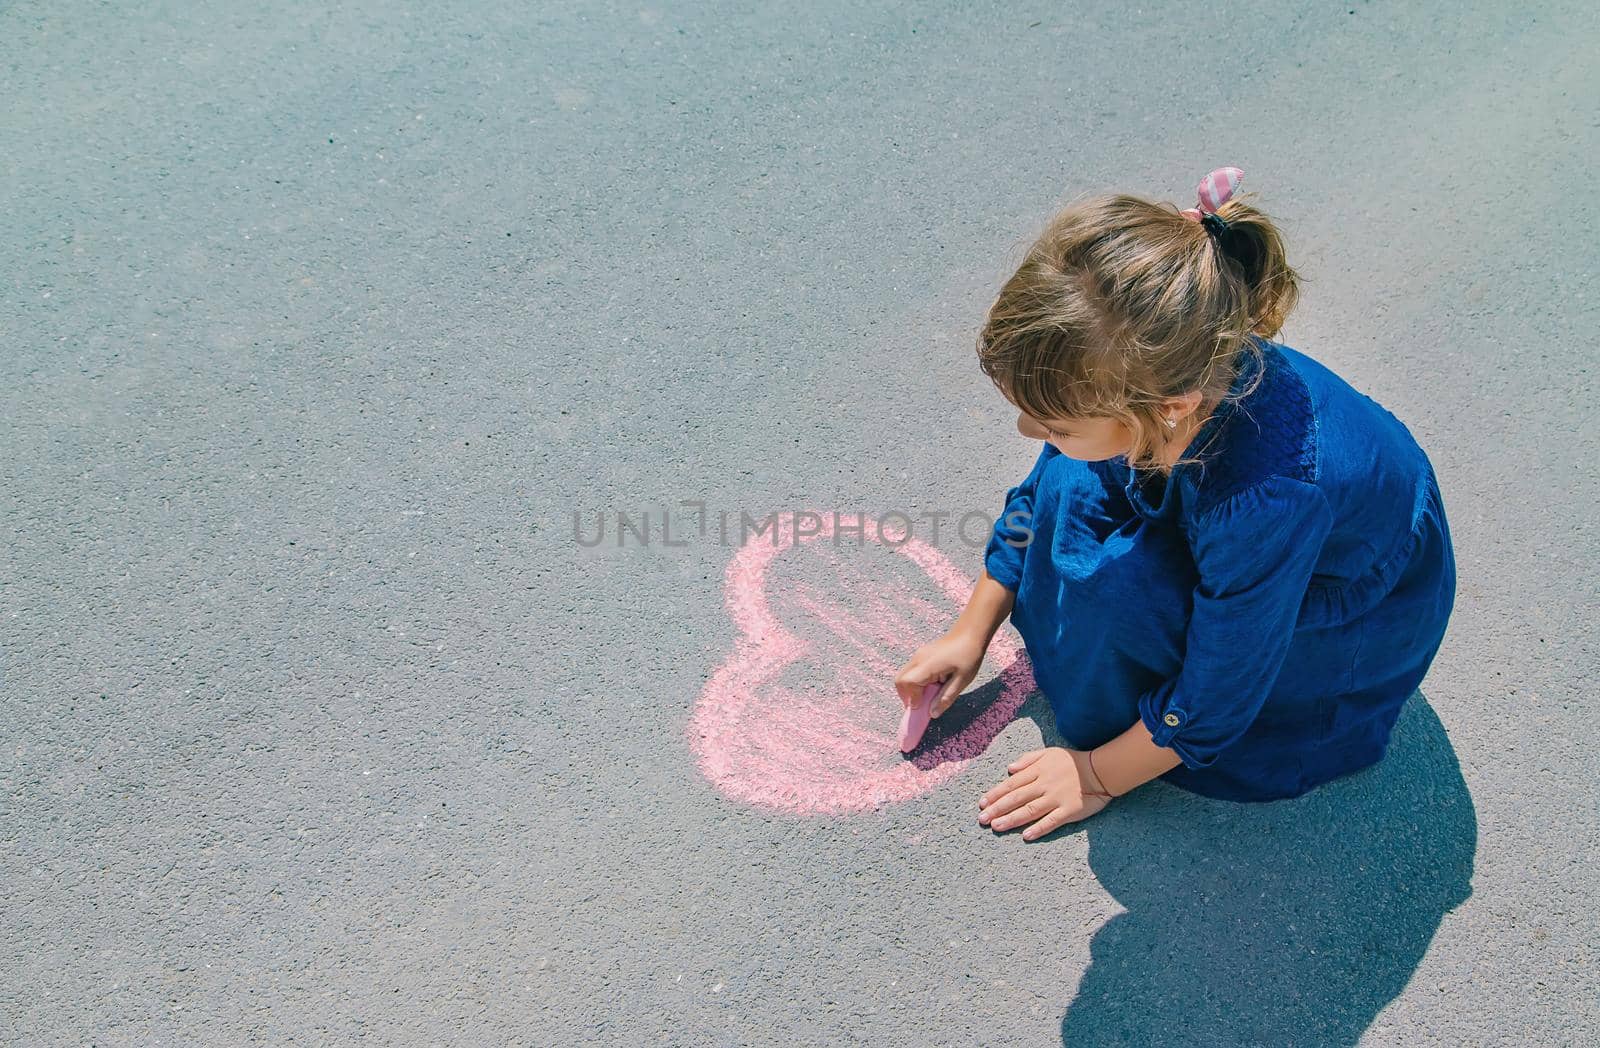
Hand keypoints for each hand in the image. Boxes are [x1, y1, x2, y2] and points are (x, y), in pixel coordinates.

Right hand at [894, 628, 985, 716]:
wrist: (970, 632)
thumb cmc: (969, 655)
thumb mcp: (962, 680)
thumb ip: (946, 698)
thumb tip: (933, 713)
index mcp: (927, 665)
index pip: (907, 683)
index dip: (912, 699)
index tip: (923, 707)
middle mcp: (918, 659)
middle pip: (900, 680)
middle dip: (906, 696)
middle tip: (920, 704)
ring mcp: (918, 655)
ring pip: (904, 675)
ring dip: (911, 689)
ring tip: (927, 695)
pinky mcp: (921, 654)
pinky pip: (911, 671)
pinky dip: (915, 681)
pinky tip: (931, 684)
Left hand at [978, 748, 1112, 839]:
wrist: (1100, 770)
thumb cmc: (1073, 761)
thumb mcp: (1049, 752)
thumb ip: (1028, 760)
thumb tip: (1009, 768)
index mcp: (1037, 771)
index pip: (1011, 784)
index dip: (995, 794)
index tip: (982, 803)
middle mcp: (1043, 785)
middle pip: (1016, 798)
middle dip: (997, 809)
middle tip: (982, 819)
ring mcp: (1056, 799)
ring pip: (1029, 810)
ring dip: (1011, 819)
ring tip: (996, 827)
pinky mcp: (1069, 811)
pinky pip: (1051, 821)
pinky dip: (1039, 829)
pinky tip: (1026, 836)